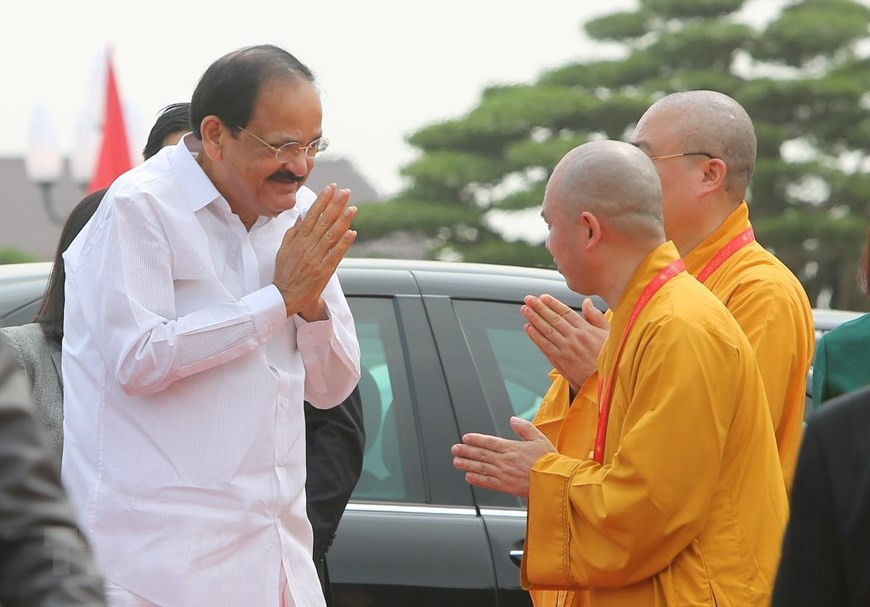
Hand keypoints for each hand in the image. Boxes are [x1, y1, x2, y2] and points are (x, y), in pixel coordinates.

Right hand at [273, 184, 356, 319]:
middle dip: (335, 204)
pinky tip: (352, 232)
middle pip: (323, 221)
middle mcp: (307, 246)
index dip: (322, 200)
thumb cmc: (285, 273)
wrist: (284, 296)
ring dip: (343, 220)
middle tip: (345, 191)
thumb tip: (303, 215)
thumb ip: (293, 232)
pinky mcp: (323, 271)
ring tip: (353, 208)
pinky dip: (344, 243)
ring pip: (331, 235)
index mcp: (298, 240)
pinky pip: (335, 254)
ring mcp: (316, 258)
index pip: (312, 215)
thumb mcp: (283, 249)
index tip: (330, 188)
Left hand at [451, 417, 555, 496]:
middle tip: (455, 449)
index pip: (489, 442)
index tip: (465, 438)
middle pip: (481, 454)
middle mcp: (505, 461)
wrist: (556, 482)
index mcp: (512, 448)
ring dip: (467, 465)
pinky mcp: (507, 487)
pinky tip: (469, 477)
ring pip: (481, 468)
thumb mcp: (539, 438)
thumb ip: (524, 428)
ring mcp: (504, 475)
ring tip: (456, 462)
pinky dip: (477, 480)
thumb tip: (513, 419)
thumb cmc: (549, 461)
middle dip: (466, 451)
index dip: (475, 439)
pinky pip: (488, 483)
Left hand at [521, 295, 608, 390]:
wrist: (606, 379)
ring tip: (525, 309)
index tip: (543, 297)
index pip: (565, 312)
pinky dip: (536, 337)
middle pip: (554, 318)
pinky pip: (546, 346)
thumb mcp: (608, 333)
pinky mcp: (562, 360)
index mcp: (586, 329)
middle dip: (539, 307)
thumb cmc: (607, 356)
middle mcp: (575, 337)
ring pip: (547, 330)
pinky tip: (528, 328)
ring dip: (534, 319)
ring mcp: (568, 348)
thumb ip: (596, 316)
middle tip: (528, 299)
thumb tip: (587, 302)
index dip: (553, 304)